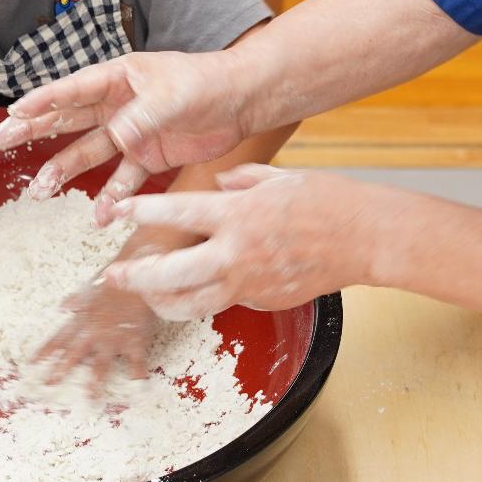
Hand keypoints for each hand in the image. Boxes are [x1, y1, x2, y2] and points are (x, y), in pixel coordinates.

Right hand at [0, 51, 258, 208]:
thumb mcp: (172, 96)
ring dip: (63, 171)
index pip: (72, 90)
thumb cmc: (206, 83)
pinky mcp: (147, 155)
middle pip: (66, 120)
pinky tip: (100, 216)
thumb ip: (142, 116)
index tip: (13, 112)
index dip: (42, 101)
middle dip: (32, 130)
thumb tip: (116, 134)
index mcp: (118, 78)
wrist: (242, 101)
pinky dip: (111, 197)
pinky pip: (122, 179)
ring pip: (87, 153)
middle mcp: (116, 104)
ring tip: (39, 191)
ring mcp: (129, 132)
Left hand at [32, 277, 161, 395]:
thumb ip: (75, 299)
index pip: (58, 339)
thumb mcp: (89, 287)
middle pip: (73, 356)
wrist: (137, 272)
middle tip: (48, 386)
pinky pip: (136, 364)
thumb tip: (62, 306)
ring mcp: (114, 339)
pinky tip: (136, 388)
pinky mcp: (135, 341)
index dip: (44, 352)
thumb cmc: (113, 278)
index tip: (32, 364)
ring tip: (89, 399)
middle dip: (59, 372)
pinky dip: (137, 376)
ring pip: (101, 366)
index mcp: (81, 319)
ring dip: (94, 384)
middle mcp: (94, 332)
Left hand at [101, 165, 370, 318]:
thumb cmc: (327, 200)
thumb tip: (220, 185)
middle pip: (169, 274)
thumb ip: (241, 181)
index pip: (175, 212)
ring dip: (162, 301)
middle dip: (135, 277)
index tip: (120, 212)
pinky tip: (204, 287)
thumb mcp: (277, 177)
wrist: (366, 238)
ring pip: (190, 304)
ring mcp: (249, 283)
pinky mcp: (264, 301)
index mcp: (236, 213)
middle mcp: (236, 252)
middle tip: (115, 275)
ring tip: (147, 295)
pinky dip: (210, 296)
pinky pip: (226, 301)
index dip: (141, 212)